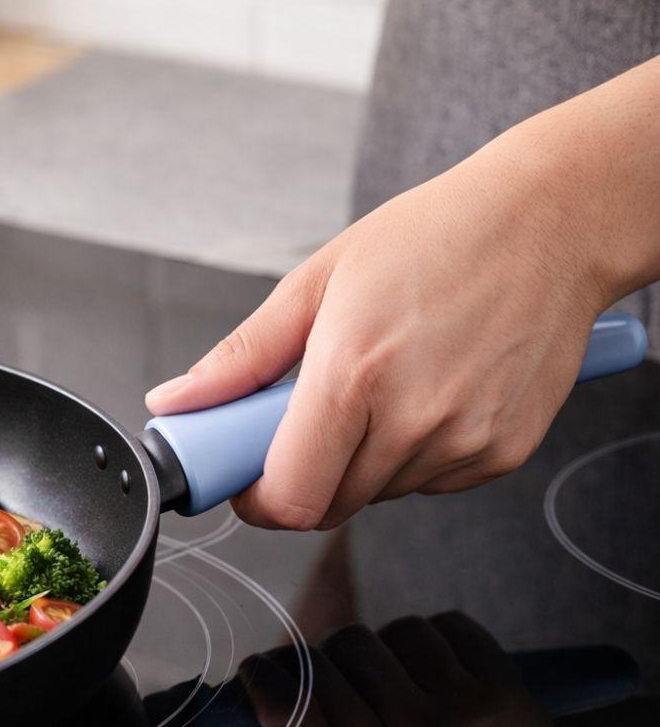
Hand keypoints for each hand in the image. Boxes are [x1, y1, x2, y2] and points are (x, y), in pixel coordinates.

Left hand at [147, 131, 609, 528]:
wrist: (552, 221)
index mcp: (353, 375)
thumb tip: (176, 401)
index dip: (257, 500)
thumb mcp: (318, 280)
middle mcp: (414, 420)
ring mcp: (466, 442)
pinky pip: (431, 483)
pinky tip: (427, 394)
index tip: (248, 479)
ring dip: (359, 462)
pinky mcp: (504, 452)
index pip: (290, 498)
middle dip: (304, 473)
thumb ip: (242, 357)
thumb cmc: (433, 237)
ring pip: (379, 495)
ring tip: (380, 387)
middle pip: (330, 505)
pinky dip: (412, 455)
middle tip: (313, 414)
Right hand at [241, 613, 562, 726]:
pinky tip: (442, 670)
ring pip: (367, 638)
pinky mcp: (487, 691)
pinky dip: (425, 636)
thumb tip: (238, 698)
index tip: (258, 667)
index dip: (265, 687)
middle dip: (320, 656)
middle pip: (321, 666)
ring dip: (373, 646)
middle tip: (340, 672)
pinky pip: (422, 625)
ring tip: (396, 678)